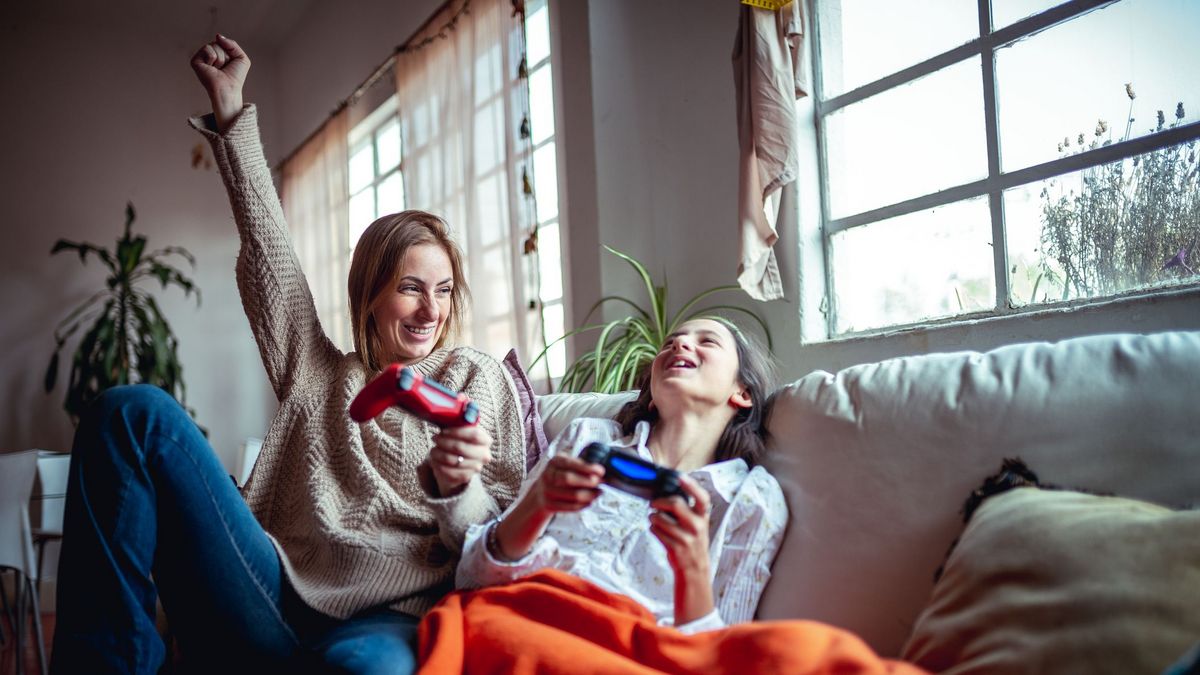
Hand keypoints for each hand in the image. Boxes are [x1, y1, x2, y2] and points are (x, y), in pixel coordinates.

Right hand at [190, 34, 249, 131]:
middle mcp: (208, 55)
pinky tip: (212, 68)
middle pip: (218, 42)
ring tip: (218, 69)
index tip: (229, 65)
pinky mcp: (195, 61)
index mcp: (217, 54)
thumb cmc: (235, 77)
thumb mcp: (241, 58)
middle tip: (223, 68)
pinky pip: (207, 49)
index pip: (223, 41)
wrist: (229, 88)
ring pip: (214, 45)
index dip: (231, 52)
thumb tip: (217, 36)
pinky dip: (213, 58)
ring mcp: (201, 58)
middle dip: (226, 55)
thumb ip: (232, 44)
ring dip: (221, 58)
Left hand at [429, 424, 492, 496]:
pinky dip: (438, 464)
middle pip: (461, 447)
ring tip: (433, 449)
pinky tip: (434, 459)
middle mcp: (484, 455)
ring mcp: (476, 467)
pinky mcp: (466, 477)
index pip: (474, 435)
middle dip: (444, 442)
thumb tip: (451, 410)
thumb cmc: (460, 442)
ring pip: (452, 460)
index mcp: (486, 440)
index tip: (444, 431)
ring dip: (438, 453)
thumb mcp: (462, 431)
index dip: (457, 432)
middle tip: (435, 438)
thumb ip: (460, 422)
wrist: (461, 464)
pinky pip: (448, 471)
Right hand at [530, 455, 604, 515]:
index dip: (588, 467)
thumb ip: (581, 465)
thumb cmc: (560, 476)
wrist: (541, 493)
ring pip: (573, 495)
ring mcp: (547, 492)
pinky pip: (571, 507)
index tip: (601, 471)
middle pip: (569, 479)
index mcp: (554, 462)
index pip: (570, 464)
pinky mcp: (550, 505)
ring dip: (590, 495)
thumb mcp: (566, 465)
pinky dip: (584, 505)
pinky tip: (590, 501)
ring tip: (599, 492)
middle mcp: (548, 476)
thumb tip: (601, 471)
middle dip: (589, 481)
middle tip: (602, 482)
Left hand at [649, 474, 714, 624]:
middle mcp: (697, 526)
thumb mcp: (696, 524)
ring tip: (654, 519)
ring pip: (661, 518)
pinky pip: (656, 531)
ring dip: (653, 517)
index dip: (691, 485)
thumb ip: (686, 510)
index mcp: (703, 516)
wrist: (694, 569)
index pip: (701, 497)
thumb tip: (666, 493)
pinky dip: (653, 529)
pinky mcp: (675, 547)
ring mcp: (687, 537)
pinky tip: (656, 531)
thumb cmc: (692, 541)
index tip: (680, 477)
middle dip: (660, 502)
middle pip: (675, 504)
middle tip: (653, 504)